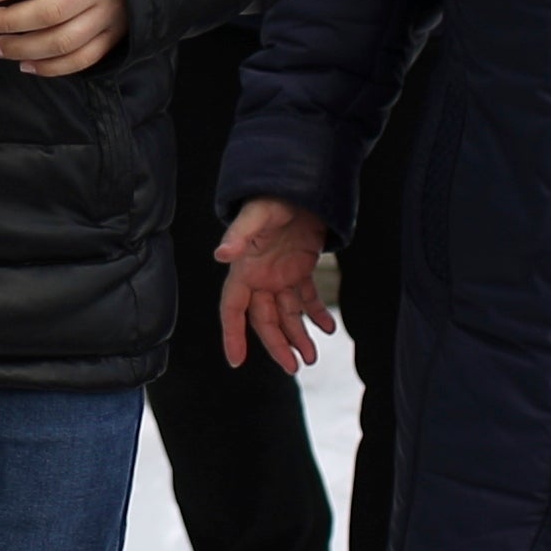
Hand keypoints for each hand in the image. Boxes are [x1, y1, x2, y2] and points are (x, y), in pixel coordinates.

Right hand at [217, 198, 336, 371]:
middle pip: (264, 319)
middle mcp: (260, 277)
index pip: (233, 309)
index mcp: (245, 269)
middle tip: (294, 367)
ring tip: (312, 357)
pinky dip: (316, 314)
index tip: (236, 360)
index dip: (232, 334)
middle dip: (278, 344)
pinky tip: (328, 328)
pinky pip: (307, 298)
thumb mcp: (257, 215)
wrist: (302, 184)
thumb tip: (221, 254)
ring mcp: (280, 274)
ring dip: (298, 335)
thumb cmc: (274, 197)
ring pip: (287, 314)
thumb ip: (240, 235)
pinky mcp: (300, 268)